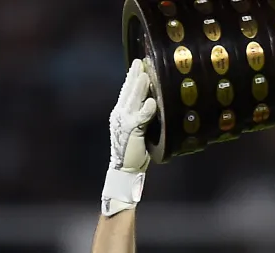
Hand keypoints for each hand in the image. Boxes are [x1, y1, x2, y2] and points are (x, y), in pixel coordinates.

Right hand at [102, 59, 156, 215]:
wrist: (125, 169)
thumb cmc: (135, 151)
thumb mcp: (138, 130)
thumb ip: (143, 116)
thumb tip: (154, 102)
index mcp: (121, 113)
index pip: (126, 92)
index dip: (132, 78)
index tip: (139, 64)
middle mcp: (120, 115)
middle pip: (128, 92)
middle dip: (134, 76)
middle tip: (141, 62)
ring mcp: (124, 122)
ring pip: (132, 101)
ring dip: (139, 88)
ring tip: (146, 75)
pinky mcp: (131, 131)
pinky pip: (140, 118)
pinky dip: (146, 110)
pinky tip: (152, 103)